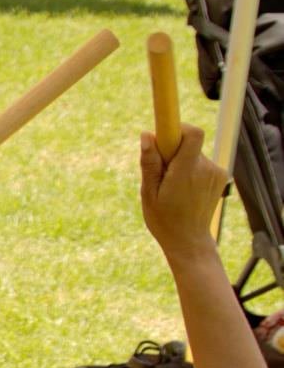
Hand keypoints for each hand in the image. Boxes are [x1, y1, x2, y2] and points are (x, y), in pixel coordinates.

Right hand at [139, 124, 229, 261]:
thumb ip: (149, 163)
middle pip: (189, 144)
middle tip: (161, 174)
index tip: (164, 135)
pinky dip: (191, 169)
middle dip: (172, 152)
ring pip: (194, 154)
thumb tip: (147, 135)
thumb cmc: (163, 219)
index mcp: (186, 172)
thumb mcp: (148, 192)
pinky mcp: (220, 176)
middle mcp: (205, 169)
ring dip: (181, 162)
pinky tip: (185, 190)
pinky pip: (201, 162)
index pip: (193, 134)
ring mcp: (216, 173)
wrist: (189, 239)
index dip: (179, 128)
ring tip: (173, 187)